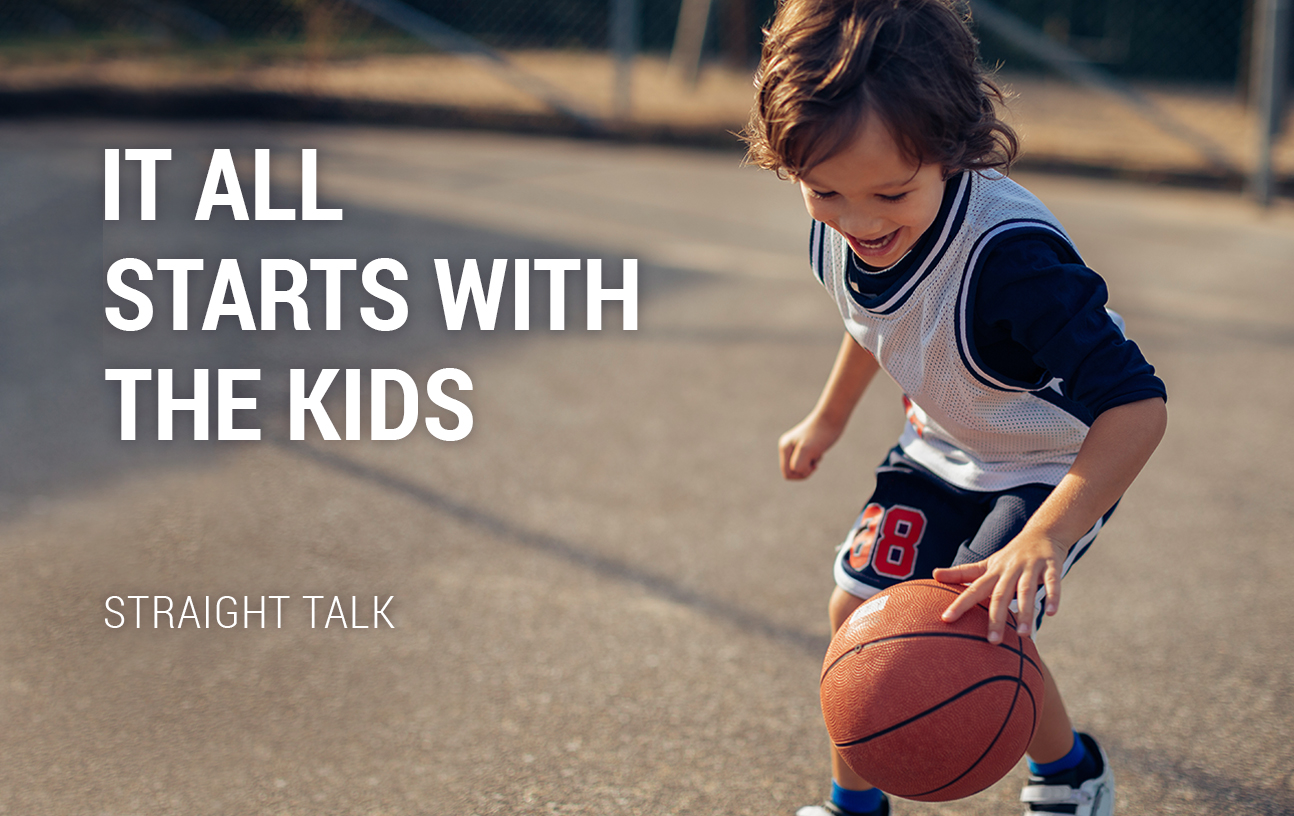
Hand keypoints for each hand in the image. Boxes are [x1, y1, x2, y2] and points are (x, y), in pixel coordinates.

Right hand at [777, 413, 844, 479]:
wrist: (833, 417)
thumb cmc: (821, 433)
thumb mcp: (808, 450)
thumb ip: (798, 464)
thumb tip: (795, 471)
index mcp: (784, 448)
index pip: (787, 474)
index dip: (801, 474)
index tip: (813, 465)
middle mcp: (786, 446)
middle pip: (793, 472)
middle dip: (806, 469)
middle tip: (815, 459)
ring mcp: (794, 446)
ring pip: (800, 467)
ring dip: (811, 464)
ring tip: (818, 452)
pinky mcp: (803, 445)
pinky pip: (805, 461)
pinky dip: (814, 460)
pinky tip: (819, 451)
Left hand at [932, 529, 1068, 642]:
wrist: (1042, 532)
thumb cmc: (1010, 556)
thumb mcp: (986, 564)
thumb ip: (962, 573)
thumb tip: (933, 574)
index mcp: (993, 571)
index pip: (973, 589)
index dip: (959, 604)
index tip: (946, 619)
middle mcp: (1009, 569)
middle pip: (1000, 595)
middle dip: (996, 618)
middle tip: (992, 642)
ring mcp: (1030, 567)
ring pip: (1026, 590)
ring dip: (1025, 612)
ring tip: (1023, 634)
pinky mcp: (1051, 565)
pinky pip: (1053, 582)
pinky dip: (1053, 596)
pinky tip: (1051, 613)